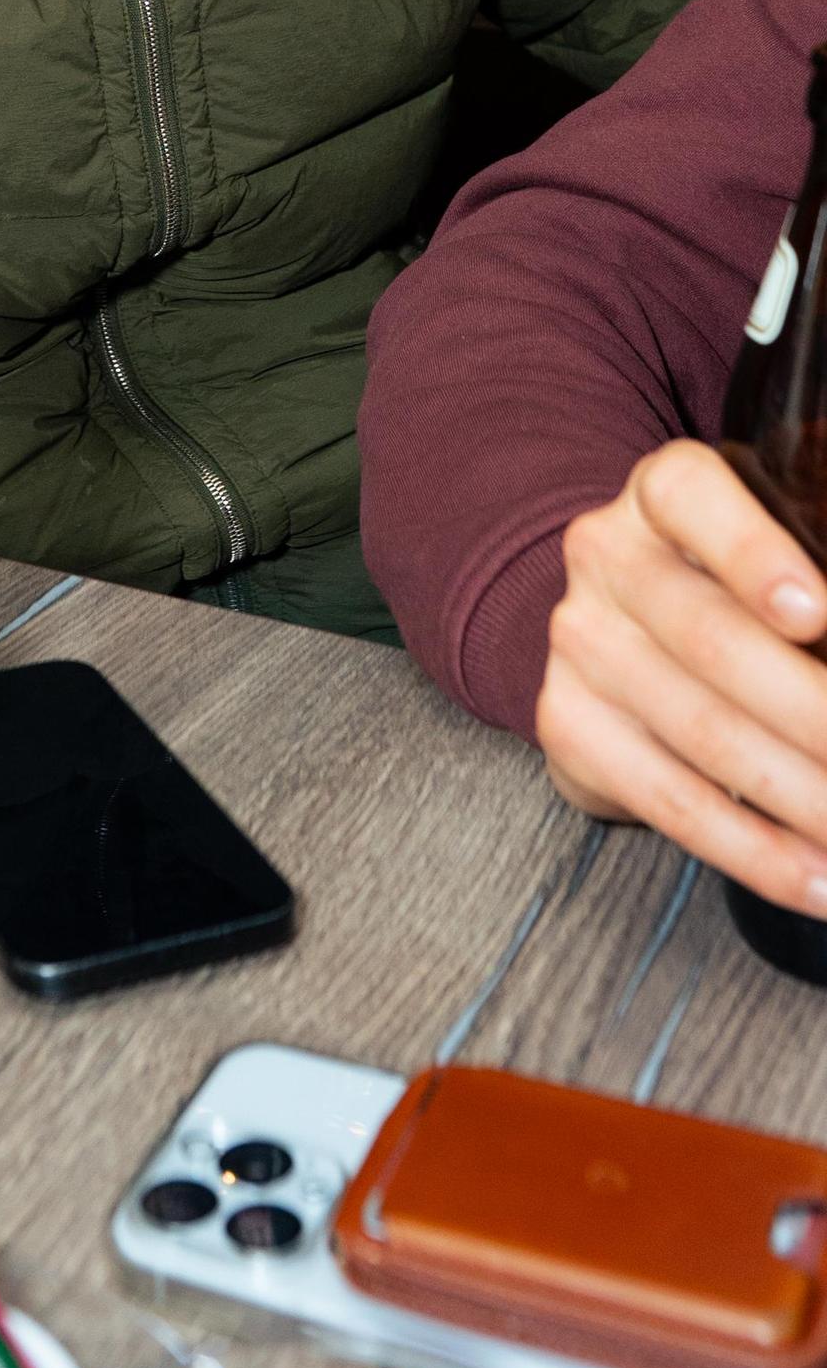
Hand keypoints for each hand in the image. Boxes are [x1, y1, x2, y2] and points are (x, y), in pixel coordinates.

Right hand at [537, 440, 826, 915]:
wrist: (623, 624)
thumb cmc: (734, 583)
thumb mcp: (780, 540)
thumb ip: (820, 574)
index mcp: (665, 490)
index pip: (692, 498)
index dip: (755, 554)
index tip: (815, 612)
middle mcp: (606, 554)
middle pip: (714, 639)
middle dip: (817, 716)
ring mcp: (579, 640)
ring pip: (703, 732)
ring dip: (804, 799)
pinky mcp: (566, 722)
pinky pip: (669, 799)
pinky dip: (755, 850)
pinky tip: (817, 877)